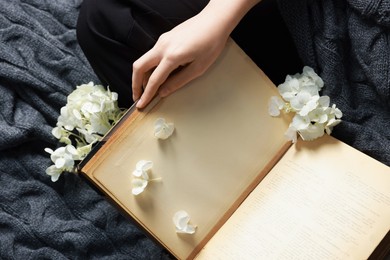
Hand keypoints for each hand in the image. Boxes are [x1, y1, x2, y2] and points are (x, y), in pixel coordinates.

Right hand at [132, 0, 260, 108]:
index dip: (146, 94)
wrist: (215, 20)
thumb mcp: (198, 68)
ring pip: (144, 60)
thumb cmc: (212, 43)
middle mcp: (163, 47)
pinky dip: (151, 67)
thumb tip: (163, 92)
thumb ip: (178, 81)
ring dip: (143, 75)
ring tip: (149, 88)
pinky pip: (152, 54)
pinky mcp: (165, 38)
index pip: (154, 80)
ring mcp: (162, 40)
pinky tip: (159, 74)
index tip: (141, 104)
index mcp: (172, 56)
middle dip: (136, 84)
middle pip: (139, 67)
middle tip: (138, 97)